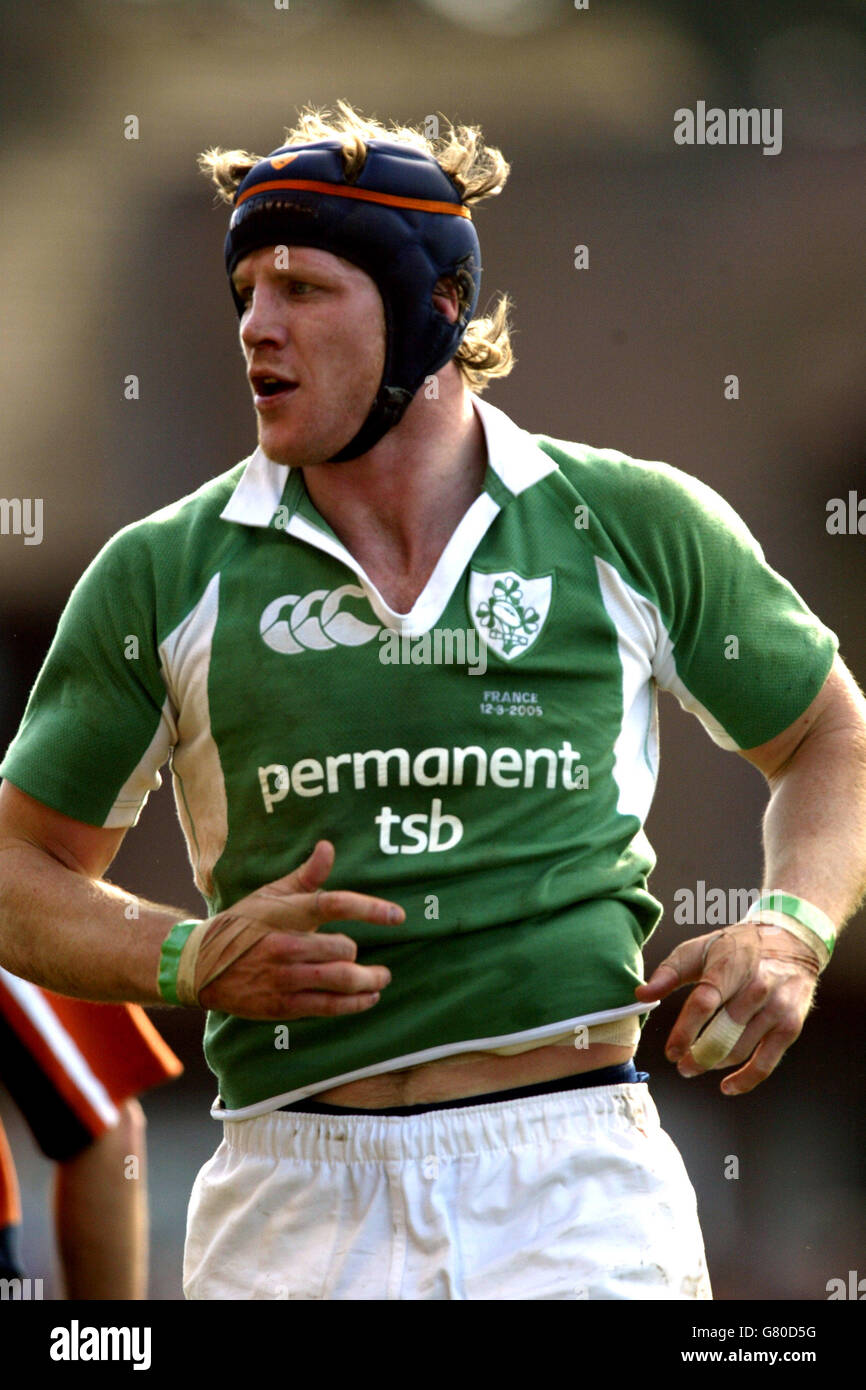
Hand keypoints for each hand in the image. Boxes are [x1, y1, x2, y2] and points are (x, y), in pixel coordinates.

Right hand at [197, 840, 402, 1019]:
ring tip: (381, 980)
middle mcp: (286, 944)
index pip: (333, 904)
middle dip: (361, 958)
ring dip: (368, 983)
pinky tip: (367, 999)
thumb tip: (328, 846)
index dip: (369, 909)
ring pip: (338, 981)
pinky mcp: (281, 1005)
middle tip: (376, 963)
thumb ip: (307, 876)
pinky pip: (326, 1006)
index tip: (398, 915)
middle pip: (342, 950)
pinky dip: (353, 1004)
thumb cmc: (243, 924)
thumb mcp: (271, 895)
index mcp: (287, 913)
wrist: (201, 965)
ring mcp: (283, 977)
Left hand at [635, 922, 820, 1094]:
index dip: (684, 1031)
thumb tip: (641, 995)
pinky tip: (727, 1087)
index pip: (704, 1003)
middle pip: (723, 1032)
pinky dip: (746, 1080)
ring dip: (714, 1064)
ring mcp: (776, 1009)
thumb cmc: (736, 948)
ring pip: (739, 1049)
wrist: (790, 942)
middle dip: (698, 1055)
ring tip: (695, 1066)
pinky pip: (766, 1063)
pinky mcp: (790, 1026)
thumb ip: (669, 973)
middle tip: (682, 1065)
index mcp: (730, 967)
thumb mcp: (700, 948)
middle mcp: (756, 988)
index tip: (671, 1052)